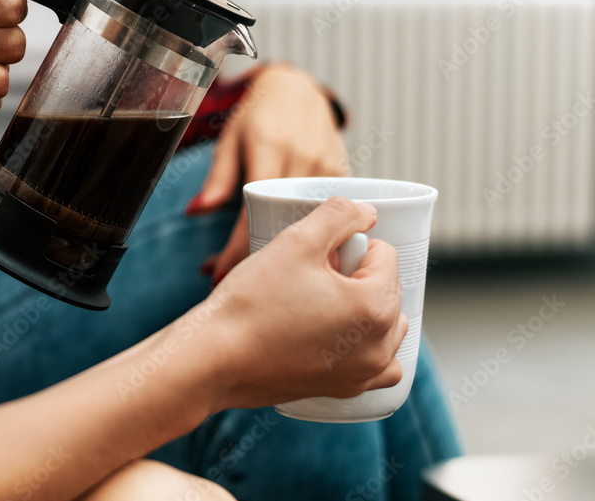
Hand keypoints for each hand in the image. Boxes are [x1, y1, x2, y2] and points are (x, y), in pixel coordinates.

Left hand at [188, 64, 348, 281]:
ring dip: (283, 251)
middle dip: (256, 257)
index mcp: (270, 148)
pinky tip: (291, 250)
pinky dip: (309, 234)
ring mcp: (327, 167)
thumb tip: (194, 212)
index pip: (253, 211)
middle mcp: (302, 159)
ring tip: (256, 271)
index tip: (219, 273)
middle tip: (230, 279)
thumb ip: (218, 178)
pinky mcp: (343, 173)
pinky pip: (328, 214)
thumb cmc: (260, 114)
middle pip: (281, 224)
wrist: (298, 89)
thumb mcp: (231, 139)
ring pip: (307, 225)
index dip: (237, 248)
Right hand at [193, 197, 405, 410]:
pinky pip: (376, 366)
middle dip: (358, 275)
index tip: (314, 257)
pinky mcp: (343, 390)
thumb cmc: (250, 304)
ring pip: (387, 327)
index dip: (349, 244)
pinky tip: (336, 336)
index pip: (384, 254)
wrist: (213, 359)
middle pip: (387, 289)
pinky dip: (367, 348)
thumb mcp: (295, 241)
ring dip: (366, 309)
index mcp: (375, 306)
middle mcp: (379, 346)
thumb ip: (339, 215)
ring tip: (320, 302)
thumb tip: (367, 211)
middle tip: (311, 277)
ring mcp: (362, 374)